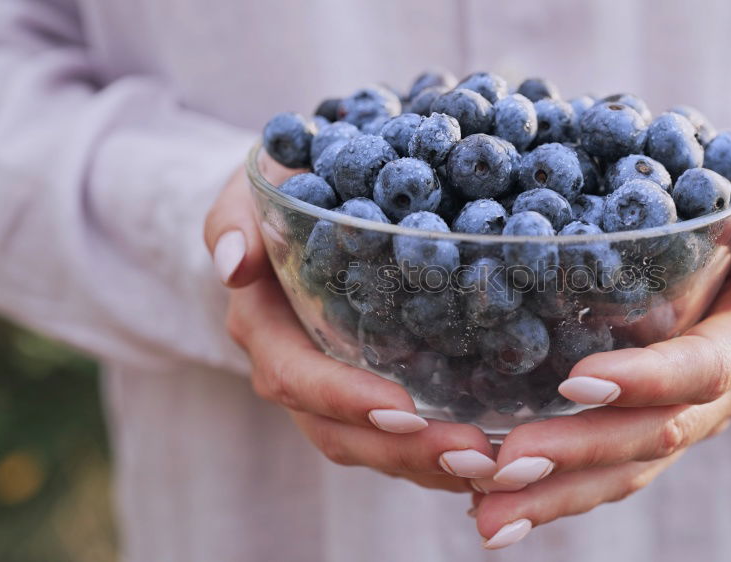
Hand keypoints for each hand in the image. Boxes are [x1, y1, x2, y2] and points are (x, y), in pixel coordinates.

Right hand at [203, 152, 495, 491]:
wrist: (309, 201)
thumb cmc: (289, 188)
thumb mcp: (257, 191)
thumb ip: (235, 221)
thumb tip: (233, 266)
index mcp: (267, 329)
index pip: (297, 378)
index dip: (345, 400)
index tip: (404, 412)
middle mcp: (298, 372)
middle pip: (342, 433)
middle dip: (406, 452)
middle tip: (475, 457)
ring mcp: (336, 392)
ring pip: (377, 449)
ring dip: (433, 466)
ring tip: (496, 470)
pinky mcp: (374, 393)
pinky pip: (403, 439)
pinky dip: (443, 458)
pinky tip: (496, 463)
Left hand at [469, 150, 730, 548]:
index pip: (703, 369)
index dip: (646, 380)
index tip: (575, 383)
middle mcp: (729, 391)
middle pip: (654, 437)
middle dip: (577, 456)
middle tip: (500, 469)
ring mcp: (693, 417)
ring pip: (628, 469)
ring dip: (555, 496)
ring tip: (484, 516)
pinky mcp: (656, 424)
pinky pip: (610, 466)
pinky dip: (555, 490)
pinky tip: (492, 502)